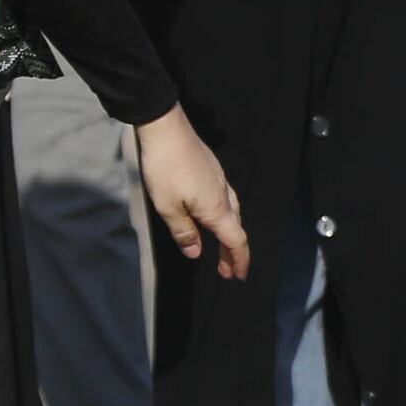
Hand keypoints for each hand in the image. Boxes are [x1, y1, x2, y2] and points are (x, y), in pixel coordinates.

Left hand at [132, 109, 251, 276]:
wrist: (166, 129)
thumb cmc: (165, 170)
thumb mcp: (168, 208)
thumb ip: (184, 232)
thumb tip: (196, 252)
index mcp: (216, 208)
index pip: (236, 240)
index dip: (239, 260)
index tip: (238, 276)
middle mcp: (224, 195)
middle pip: (236, 228)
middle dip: (233, 251)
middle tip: (225, 269)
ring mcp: (220, 180)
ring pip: (232, 213)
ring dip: (228, 233)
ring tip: (219, 246)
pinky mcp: (212, 170)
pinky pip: (225, 200)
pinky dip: (223, 217)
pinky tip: (210, 216)